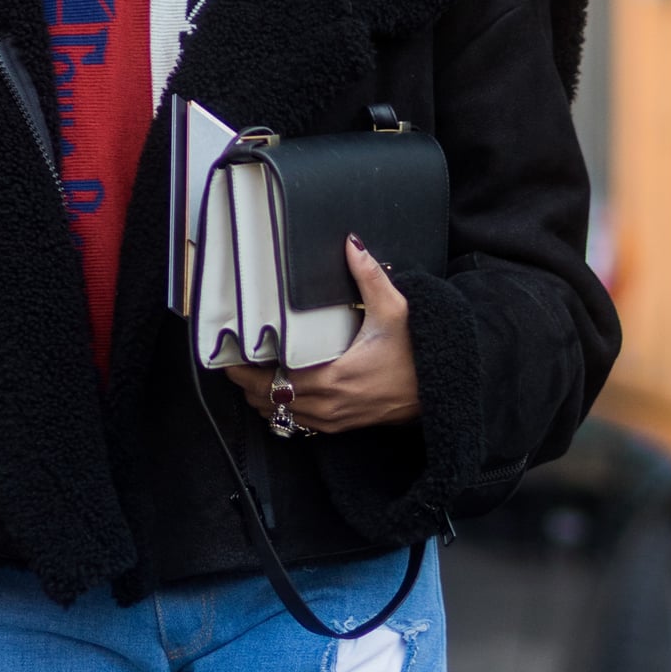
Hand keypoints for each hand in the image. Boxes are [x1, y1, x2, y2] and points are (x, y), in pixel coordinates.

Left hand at [226, 237, 420, 434]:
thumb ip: (369, 277)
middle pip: (269, 401)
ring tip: (250, 378)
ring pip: (281, 416)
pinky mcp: (340, 425)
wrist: (439, 390)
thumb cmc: (416, 353)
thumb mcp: (395, 310)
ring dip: (263, 399)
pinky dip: (283, 411)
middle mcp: (328, 404)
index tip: (231, 358)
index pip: (273, 381)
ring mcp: (333, 419)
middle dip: (246, 385)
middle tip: (233, 365)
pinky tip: (279, 394)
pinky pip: (299, 424)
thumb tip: (351, 245)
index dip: (246, 372)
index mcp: (332, 377)